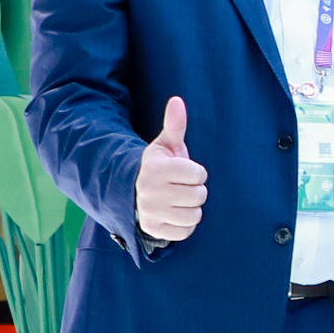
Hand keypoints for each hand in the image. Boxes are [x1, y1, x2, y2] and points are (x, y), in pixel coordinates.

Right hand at [134, 96, 207, 241]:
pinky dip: (185, 225)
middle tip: (183, 187)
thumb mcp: (165, 145)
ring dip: (192, 208)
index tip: (185, 171)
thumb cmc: (159, 166)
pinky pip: (185, 232)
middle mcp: (151, 192)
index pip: (198, 174)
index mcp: (156, 169)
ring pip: (194, 215)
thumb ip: (175, 125)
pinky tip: (175, 214)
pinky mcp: (154, 230)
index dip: (196, 172)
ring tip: (179, 200)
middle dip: (196, 190)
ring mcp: (151, 213)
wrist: (134, 192)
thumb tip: (177, 100)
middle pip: (199, 195)